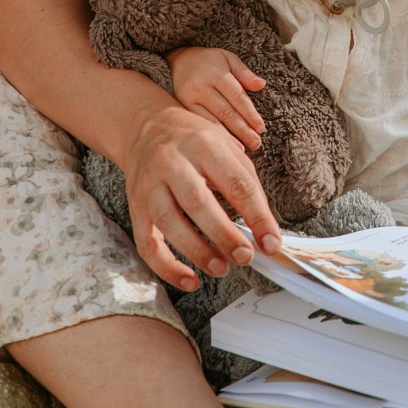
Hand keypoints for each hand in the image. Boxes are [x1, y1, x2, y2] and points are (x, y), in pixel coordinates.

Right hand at [122, 103, 280, 290]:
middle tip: (246, 257)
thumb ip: (246, 182)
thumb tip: (265, 227)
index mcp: (204, 144)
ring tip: (222, 268)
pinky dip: (167, 267)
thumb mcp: (226, 146)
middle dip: (225, 235)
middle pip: (199, 203)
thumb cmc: (195, 141)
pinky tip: (190, 280)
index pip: (236, 184)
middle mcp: (173, 162)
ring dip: (197, 251)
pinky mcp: (135, 206)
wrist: (147, 127)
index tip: (272, 242)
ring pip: (169, 223)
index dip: (257, 216)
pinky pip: (147, 242)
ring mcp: (150, 185)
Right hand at [167, 46, 266, 149]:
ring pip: (211, 122)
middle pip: (226, 112)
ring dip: (228, 137)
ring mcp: (188, 99)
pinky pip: (198, 124)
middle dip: (242, 130)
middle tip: (256, 143)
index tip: (261, 129)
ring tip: (243, 149)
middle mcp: (201, 87)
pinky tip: (221, 146)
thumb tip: (261, 85)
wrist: (176, 60)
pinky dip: (211, 135)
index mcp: (216, 73)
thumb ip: (244, 73)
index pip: (237, 97)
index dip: (250, 114)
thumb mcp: (228, 59)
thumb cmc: (208, 61)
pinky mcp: (179, 108)